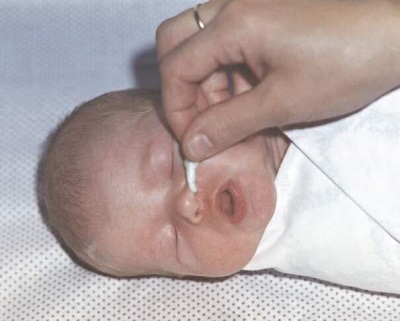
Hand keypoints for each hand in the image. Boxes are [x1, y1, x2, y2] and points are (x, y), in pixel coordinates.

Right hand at [157, 0, 399, 160]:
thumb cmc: (346, 64)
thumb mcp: (282, 102)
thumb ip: (229, 124)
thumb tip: (191, 146)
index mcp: (233, 23)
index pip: (176, 67)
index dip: (176, 110)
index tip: (193, 142)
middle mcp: (232, 6)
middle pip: (177, 44)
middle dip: (184, 88)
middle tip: (207, 121)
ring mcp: (248, 7)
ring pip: (202, 46)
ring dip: (209, 84)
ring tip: (239, 115)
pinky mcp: (264, 15)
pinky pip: (228, 44)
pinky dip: (230, 74)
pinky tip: (254, 95)